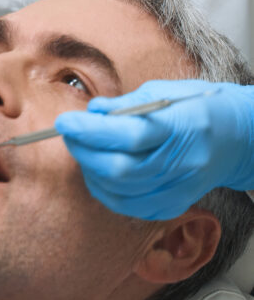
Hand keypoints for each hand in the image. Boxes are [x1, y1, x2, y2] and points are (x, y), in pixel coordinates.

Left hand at [54, 79, 253, 219]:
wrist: (235, 137)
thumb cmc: (195, 106)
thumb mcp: (161, 92)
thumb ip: (124, 105)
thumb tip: (92, 112)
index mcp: (178, 127)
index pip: (126, 135)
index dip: (90, 131)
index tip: (65, 121)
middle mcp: (180, 164)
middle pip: (119, 170)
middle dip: (84, 152)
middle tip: (68, 134)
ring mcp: (178, 189)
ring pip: (121, 193)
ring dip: (91, 171)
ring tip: (81, 149)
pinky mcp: (173, 205)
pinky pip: (131, 207)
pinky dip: (106, 191)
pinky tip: (98, 172)